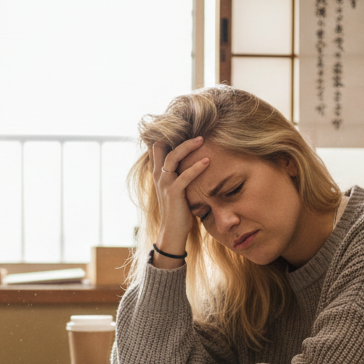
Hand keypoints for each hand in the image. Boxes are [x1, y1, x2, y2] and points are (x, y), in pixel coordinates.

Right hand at [151, 137, 208, 265]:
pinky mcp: (173, 193)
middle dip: (176, 136)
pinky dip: (196, 167)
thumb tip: (195, 164)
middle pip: (160, 146)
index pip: (156, 148)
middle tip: (196, 131)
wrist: (172, 232)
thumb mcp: (177, 189)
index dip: (167, 137)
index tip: (185, 130)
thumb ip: (180, 176)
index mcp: (158, 174)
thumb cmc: (179, 211)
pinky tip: (207, 161)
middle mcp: (158, 176)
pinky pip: (184, 176)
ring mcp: (164, 183)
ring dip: (187, 146)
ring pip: (172, 157)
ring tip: (202, 139)